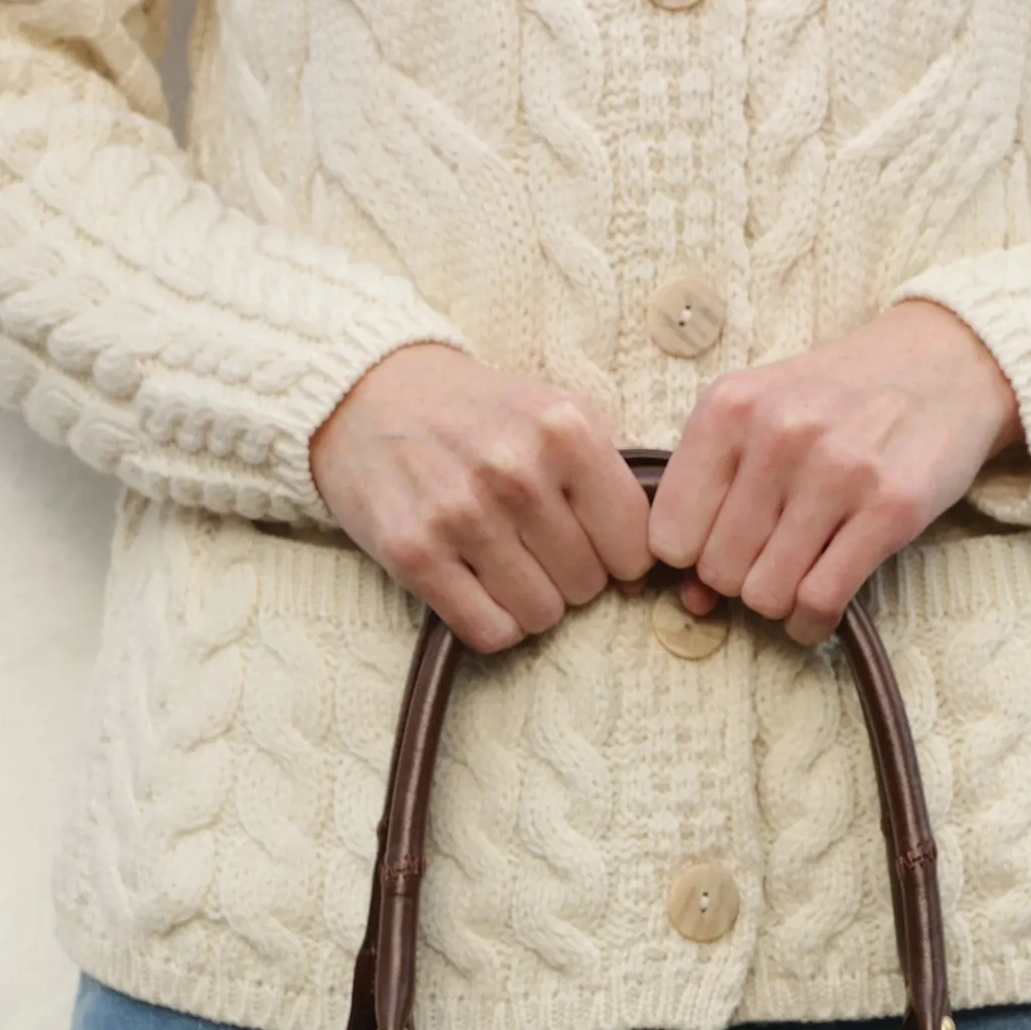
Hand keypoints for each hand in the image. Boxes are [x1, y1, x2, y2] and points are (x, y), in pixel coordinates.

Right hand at [311, 343, 652, 653]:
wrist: (370, 398)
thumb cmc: (478, 417)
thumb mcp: (555, 414)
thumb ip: (610, 476)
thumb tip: (660, 564)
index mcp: (564, 428)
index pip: (633, 547)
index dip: (615, 555)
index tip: (587, 539)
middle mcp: (516, 469)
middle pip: (587, 586)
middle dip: (567, 575)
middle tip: (530, 541)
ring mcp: (462, 513)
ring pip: (542, 617)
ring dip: (528, 601)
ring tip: (500, 558)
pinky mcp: (415, 553)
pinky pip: (490, 632)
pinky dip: (489, 621)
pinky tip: (474, 583)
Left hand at [644, 303, 1024, 646]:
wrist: (943, 364)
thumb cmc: (838, 401)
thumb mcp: (761, 421)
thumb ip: (712, 498)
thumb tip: (690, 600)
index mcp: (730, 407)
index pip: (670, 536)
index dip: (693, 558)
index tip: (722, 548)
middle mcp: (778, 433)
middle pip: (719, 572)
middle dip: (740, 581)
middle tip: (771, 558)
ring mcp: (836, 470)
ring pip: (766, 594)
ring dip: (780, 603)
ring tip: (800, 576)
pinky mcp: (890, 507)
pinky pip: (820, 601)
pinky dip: (812, 622)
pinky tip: (818, 608)